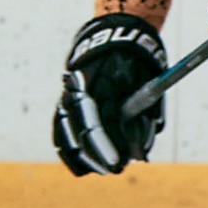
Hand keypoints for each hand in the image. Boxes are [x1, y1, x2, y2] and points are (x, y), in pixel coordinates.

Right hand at [52, 15, 168, 175]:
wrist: (114, 37)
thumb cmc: (135, 63)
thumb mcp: (147, 84)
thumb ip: (143, 117)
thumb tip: (140, 154)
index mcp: (98, 83)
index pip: (99, 121)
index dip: (108, 145)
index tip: (120, 163)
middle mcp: (77, 90)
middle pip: (79, 131)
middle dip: (96, 154)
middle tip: (115, 169)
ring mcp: (66, 95)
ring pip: (64, 132)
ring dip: (81, 156)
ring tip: (99, 170)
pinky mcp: (64, 102)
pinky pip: (60, 129)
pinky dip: (68, 148)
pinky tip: (80, 165)